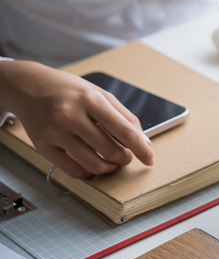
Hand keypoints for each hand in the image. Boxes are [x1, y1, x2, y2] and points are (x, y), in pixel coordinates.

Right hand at [0, 60, 154, 177]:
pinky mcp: (42, 146)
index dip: (142, 149)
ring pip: (94, 165)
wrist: (28, 86)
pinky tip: (91, 163)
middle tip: (124, 155)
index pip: (125, 132)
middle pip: (112, 152)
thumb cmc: (70, 91)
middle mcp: (71, 115)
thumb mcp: (100, 95)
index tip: (150, 159)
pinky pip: (74, 171)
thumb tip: (145, 144)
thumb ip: (126, 118)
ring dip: (109, 168)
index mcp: (90, 99)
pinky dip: (88, 172)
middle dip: (125, 158)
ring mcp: (54, 132)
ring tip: (110, 160)